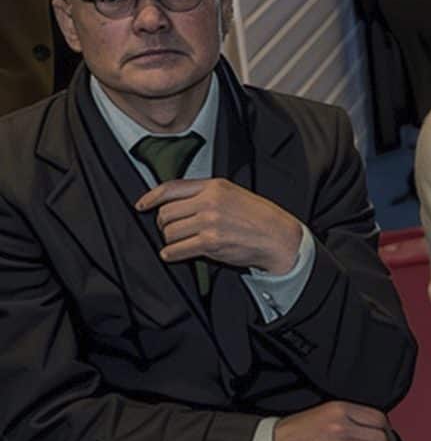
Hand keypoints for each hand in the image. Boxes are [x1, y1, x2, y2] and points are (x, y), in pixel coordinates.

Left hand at [137, 177, 305, 273]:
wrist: (279, 237)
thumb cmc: (259, 217)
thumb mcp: (233, 194)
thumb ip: (206, 194)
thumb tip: (175, 202)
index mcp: (214, 186)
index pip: (171, 188)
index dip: (151, 197)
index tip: (142, 205)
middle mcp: (209, 202)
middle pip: (166, 213)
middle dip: (164, 224)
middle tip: (172, 230)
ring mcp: (209, 222)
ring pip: (169, 232)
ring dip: (170, 241)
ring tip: (180, 243)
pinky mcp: (210, 243)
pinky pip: (176, 250)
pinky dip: (171, 254)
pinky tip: (176, 254)